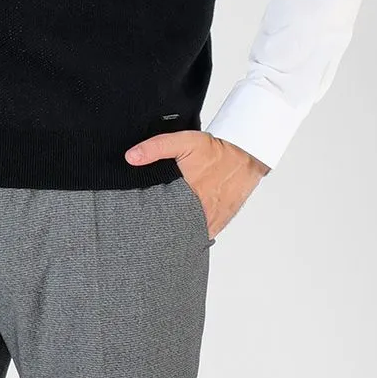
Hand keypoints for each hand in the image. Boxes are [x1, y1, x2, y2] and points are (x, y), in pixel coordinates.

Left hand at [124, 130, 269, 239]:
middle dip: (162, 230)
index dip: (149, 221)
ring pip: (190, 235)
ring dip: (179, 233)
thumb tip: (131, 157)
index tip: (138, 222)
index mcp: (188, 196)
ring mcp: (211, 220)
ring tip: (164, 231)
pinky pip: (204, 235)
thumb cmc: (214, 150)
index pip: (162, 219)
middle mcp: (201, 213)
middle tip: (148, 229)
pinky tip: (183, 230)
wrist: (245, 155)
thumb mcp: (183, 141)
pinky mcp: (220, 222)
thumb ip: (156, 148)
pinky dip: (193, 234)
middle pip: (175, 231)